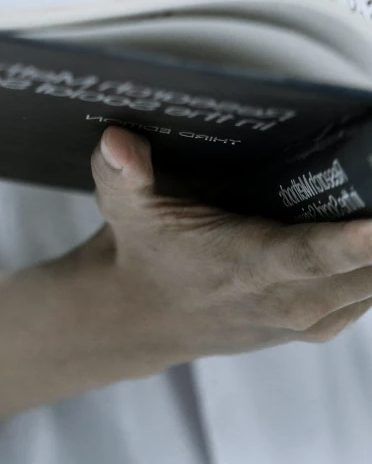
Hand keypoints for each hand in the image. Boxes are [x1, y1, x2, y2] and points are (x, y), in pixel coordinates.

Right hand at [89, 125, 371, 364]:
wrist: (141, 318)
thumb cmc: (143, 253)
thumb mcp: (124, 206)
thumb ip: (123, 171)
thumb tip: (117, 140)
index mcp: (246, 266)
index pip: (309, 255)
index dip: (351, 243)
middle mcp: (284, 299)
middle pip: (363, 273)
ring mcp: (307, 317)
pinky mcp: (318, 323)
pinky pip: (367, 296)